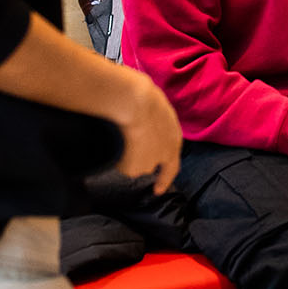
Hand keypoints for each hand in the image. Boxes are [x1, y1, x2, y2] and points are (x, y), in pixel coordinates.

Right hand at [109, 69, 180, 193]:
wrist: (134, 102)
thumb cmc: (143, 97)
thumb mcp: (156, 109)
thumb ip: (155, 124)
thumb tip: (144, 127)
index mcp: (174, 141)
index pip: (171, 167)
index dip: (165, 179)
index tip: (157, 191)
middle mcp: (164, 156)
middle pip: (148, 165)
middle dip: (137, 158)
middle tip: (125, 144)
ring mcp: (148, 164)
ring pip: (131, 165)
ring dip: (125, 155)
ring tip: (118, 134)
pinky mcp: (132, 168)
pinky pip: (118, 164)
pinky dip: (114, 156)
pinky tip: (113, 138)